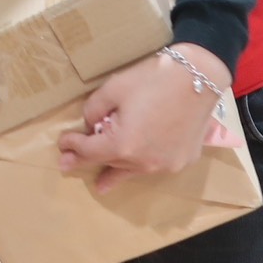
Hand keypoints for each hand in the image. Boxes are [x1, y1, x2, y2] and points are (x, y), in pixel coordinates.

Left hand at [56, 44, 230, 193]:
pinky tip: (137, 164)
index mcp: (124, 145)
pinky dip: (142, 164)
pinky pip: (155, 165)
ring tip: (102, 184)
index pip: (90, 151)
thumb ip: (95, 110)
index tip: (62, 143)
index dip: (73, 146)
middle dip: (88, 160)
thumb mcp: (114, 88)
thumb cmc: (155, 79)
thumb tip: (92, 125)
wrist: (200, 77)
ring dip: (116, 173)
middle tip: (69, 165)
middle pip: (110, 163)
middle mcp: (145, 162)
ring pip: (133, 171)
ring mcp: (166, 165)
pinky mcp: (183, 160)